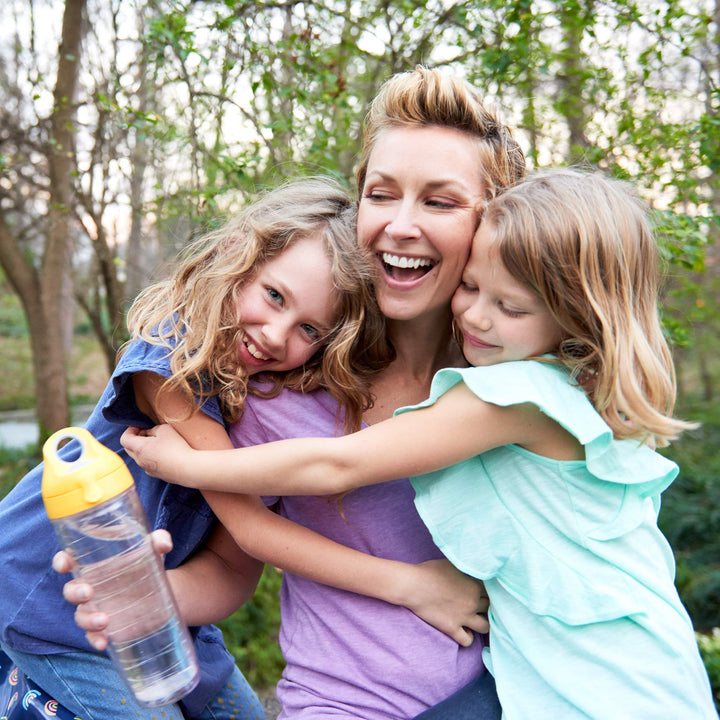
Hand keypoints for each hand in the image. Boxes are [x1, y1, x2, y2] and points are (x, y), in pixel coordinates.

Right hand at [52, 529, 173, 650]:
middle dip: (74, 592)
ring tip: (105, 620)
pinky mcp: (104, 626)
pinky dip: (95, 639)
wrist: (157, 591)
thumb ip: (159, 540)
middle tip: (89, 593)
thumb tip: (164, 544)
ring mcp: (95, 608)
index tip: (66, 564)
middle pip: (71, 590)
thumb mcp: (153, 551)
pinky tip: (104, 643)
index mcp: (95, 564)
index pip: (69, 560)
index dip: (62, 561)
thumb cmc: (146, 564)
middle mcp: (90, 586)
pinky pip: (92, 635)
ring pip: (80, 615)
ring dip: (87, 620)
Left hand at [121, 424, 195, 482]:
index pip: (124, 439)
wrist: (188, 468)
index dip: (130, 430)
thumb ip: (153, 429)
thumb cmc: (177, 447)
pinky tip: (165, 454)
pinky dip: (152, 457)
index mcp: (139, 448)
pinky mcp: (156, 475)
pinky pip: (148, 464)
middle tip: (148, 433)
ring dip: (144, 448)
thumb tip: (150, 433)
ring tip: (159, 443)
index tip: (140, 426)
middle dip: (136, 438)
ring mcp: (147, 469)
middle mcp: (140, 460)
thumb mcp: (165, 429)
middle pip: (129, 448)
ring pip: (139, 457)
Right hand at [401, 559, 488, 646]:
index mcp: (475, 585)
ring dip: (483, 623)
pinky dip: (468, 637)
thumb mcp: (452, 564)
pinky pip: (468, 641)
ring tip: (476, 620)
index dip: (488, 592)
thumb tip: (472, 570)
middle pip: (491, 608)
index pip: (492, 591)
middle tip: (479, 605)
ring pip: (485, 626)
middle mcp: (473, 602)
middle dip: (487, 607)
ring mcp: (463, 617)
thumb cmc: (430, 571)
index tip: (482, 592)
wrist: (414, 585)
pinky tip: (464, 631)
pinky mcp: (452, 628)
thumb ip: (466, 569)